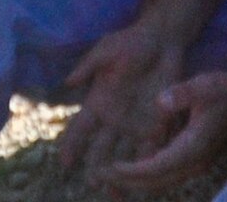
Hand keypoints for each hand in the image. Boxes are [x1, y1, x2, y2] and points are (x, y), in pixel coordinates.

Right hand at [57, 15, 187, 182]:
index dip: (72, 145)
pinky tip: (144, 179)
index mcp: (99, 101)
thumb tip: (68, 82)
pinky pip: (150, 149)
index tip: (65, 162)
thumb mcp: (105, 50)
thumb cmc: (130, 42)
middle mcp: (114, 119)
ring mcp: (134, 124)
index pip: (80, 128)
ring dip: (120, 175)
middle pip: (100, 150)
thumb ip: (88, 66)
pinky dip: (146, 165)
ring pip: (124, 156)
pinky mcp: (156, 124)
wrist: (162, 39)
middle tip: (93, 185)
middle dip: (96, 169)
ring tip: (115, 193)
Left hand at [105, 70, 226, 192]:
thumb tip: (160, 102)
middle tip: (99, 177)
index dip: (130, 172)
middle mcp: (193, 163)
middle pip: (156, 182)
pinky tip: (134, 166)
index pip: (155, 168)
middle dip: (127, 182)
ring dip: (137, 181)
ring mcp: (196, 164)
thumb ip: (180, 94)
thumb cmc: (224, 92)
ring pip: (162, 181)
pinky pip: (168, 174)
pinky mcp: (196, 159)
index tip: (108, 169)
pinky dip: (149, 174)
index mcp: (192, 149)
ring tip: (111, 176)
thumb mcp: (201, 86)